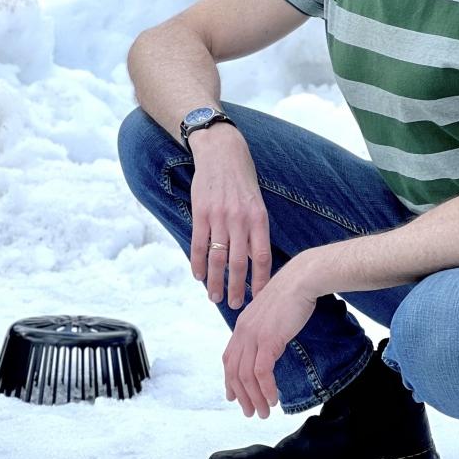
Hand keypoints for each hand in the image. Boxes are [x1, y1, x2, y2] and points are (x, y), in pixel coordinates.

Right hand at [189, 125, 271, 309]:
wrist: (222, 152)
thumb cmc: (242, 179)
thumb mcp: (257, 202)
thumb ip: (255, 230)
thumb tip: (255, 259)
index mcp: (258, 218)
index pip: (262, 256)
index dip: (261, 280)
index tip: (259, 297)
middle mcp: (240, 220)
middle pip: (239, 263)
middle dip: (237, 288)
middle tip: (235, 305)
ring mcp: (219, 217)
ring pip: (217, 258)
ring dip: (215, 281)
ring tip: (215, 297)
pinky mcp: (201, 213)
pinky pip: (198, 244)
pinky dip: (197, 263)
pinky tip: (198, 276)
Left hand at [222, 261, 317, 417]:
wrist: (303, 279)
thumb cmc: (293, 294)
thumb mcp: (272, 313)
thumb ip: (265, 330)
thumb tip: (269, 346)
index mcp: (243, 325)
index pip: (229, 358)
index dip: (229, 380)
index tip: (234, 397)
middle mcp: (244, 331)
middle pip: (234, 371)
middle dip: (241, 396)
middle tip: (250, 413)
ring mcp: (254, 335)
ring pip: (246, 376)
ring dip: (254, 398)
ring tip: (263, 413)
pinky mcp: (269, 339)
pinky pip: (261, 372)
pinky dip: (266, 389)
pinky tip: (273, 400)